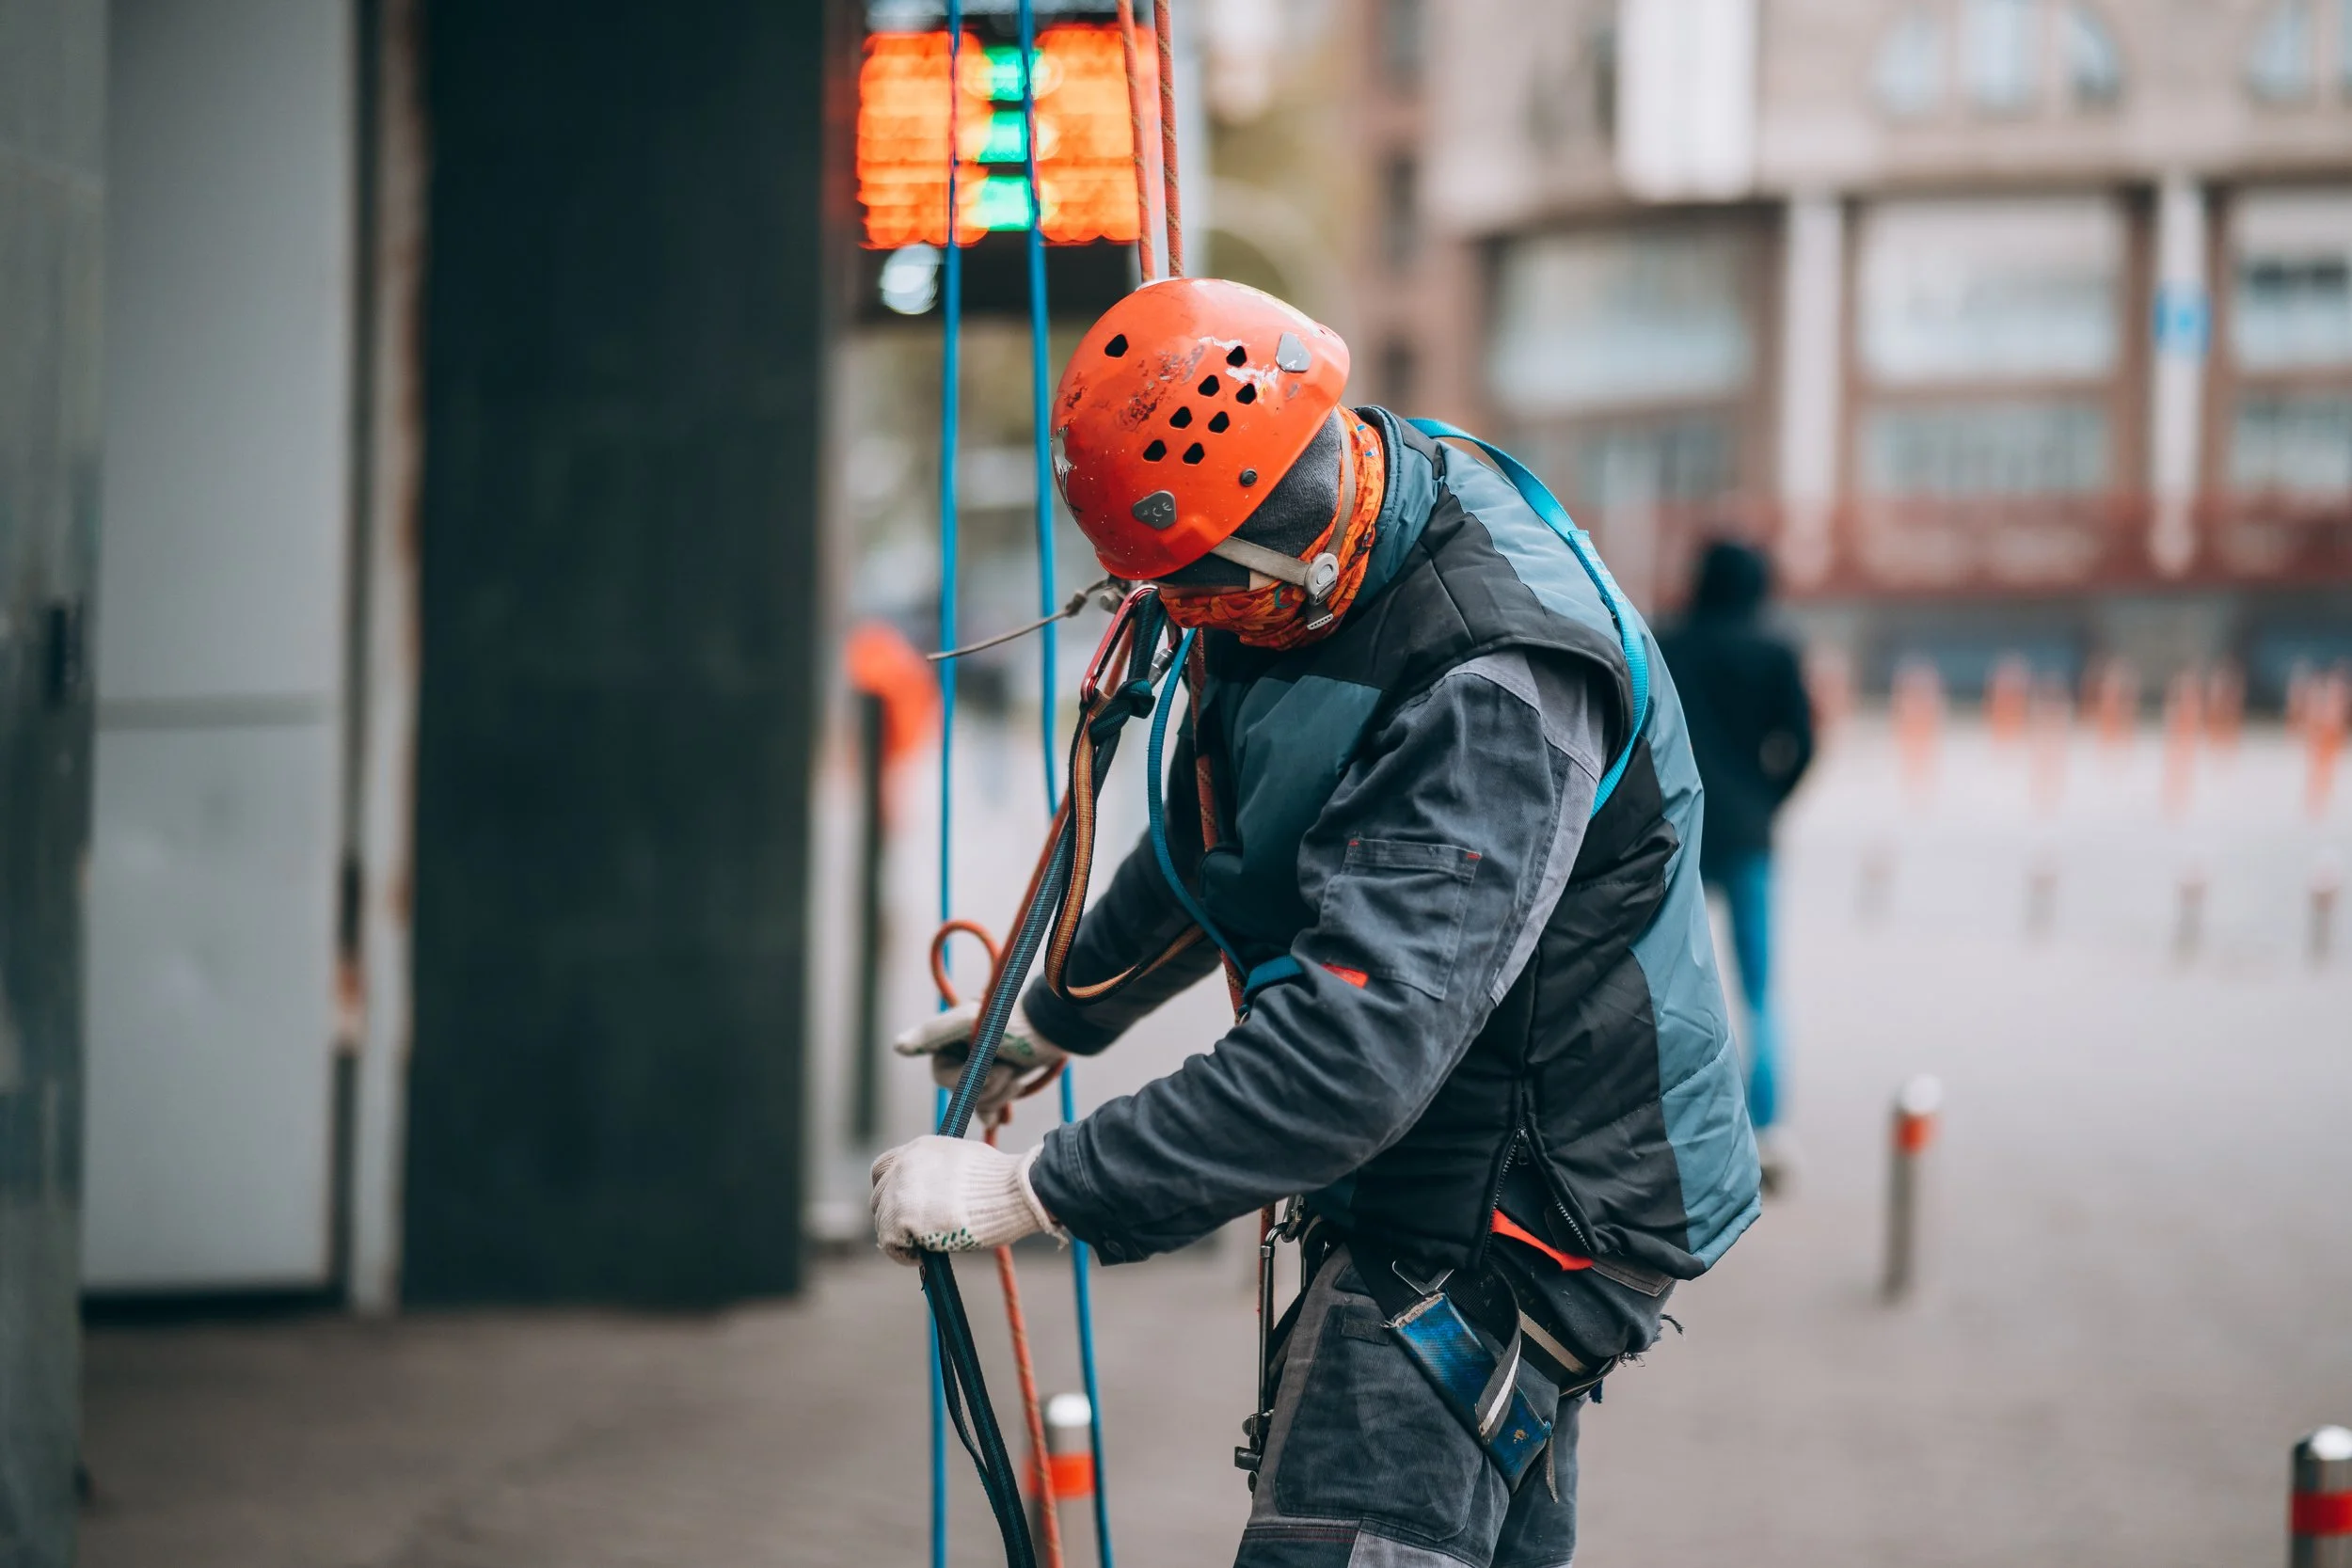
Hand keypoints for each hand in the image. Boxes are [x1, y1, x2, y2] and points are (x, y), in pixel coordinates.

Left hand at [870, 1135, 1059, 1263]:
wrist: (1013, 1191)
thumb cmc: (1002, 1182)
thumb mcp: (966, 1163)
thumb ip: (941, 1174)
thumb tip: (937, 1198)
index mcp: (919, 1148)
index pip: (884, 1169)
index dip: (890, 1192)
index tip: (904, 1209)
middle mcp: (904, 1164)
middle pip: (879, 1198)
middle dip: (894, 1219)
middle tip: (917, 1235)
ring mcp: (900, 1189)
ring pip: (883, 1222)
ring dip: (901, 1238)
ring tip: (928, 1247)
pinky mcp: (901, 1215)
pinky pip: (888, 1242)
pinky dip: (903, 1254)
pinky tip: (924, 1256)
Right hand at [893, 1000, 1067, 1125]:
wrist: (1058, 1029)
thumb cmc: (1018, 1022)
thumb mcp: (974, 1023)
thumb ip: (934, 1033)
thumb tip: (897, 1047)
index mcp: (951, 1036)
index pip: (941, 1074)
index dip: (962, 1078)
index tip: (984, 1067)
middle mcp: (963, 1051)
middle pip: (959, 1092)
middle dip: (984, 1087)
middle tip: (1006, 1069)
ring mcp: (982, 1067)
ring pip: (976, 1101)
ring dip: (997, 1094)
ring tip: (1014, 1073)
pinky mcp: (1000, 1079)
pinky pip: (987, 1106)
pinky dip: (995, 1109)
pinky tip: (1001, 1116)